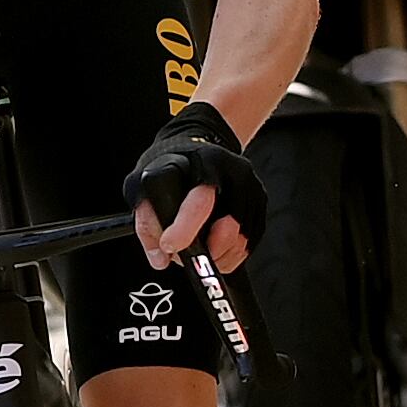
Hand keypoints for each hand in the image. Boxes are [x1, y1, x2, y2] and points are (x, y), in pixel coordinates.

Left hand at [123, 108, 262, 271]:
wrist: (199, 149)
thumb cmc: (173, 167)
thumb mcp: (146, 182)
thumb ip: (147, 220)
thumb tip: (160, 257)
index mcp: (207, 161)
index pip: (200, 199)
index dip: (185, 228)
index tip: (169, 246)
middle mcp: (236, 171)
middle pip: (229, 226)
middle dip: (205, 249)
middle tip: (183, 255)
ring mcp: (252, 187)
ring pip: (241, 240)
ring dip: (217, 256)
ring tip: (197, 250)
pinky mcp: (260, 203)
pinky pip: (249, 243)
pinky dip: (230, 255)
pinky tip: (213, 248)